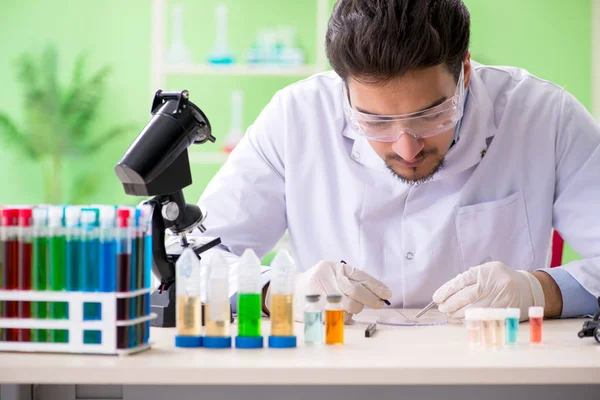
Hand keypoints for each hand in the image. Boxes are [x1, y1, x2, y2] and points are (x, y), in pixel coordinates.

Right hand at [267, 260, 391, 322]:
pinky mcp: (314, 309)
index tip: (386, 294)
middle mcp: (325, 278)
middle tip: (380, 304)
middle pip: (355, 290)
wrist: (290, 291)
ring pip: (348, 305)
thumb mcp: (333, 275)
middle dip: (370, 299)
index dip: (375, 285)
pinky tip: (341, 313)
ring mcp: (319, 294)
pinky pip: (337, 316)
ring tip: (352, 307)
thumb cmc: (317, 284)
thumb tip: (378, 294)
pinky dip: (344, 317)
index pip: (359, 275)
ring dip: (355, 309)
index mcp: (333, 267)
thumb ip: (352, 281)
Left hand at [432, 262, 544, 320]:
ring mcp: (501, 298)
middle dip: (451, 304)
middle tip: (442, 307)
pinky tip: (462, 319)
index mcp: (487, 271)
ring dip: (458, 314)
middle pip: (467, 296)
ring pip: (474, 309)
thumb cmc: (498, 279)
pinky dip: (470, 319)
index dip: (447, 290)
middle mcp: (495, 284)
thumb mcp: (484, 272)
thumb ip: (467, 279)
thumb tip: (445, 292)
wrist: (525, 288)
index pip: (462, 281)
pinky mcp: (505, 311)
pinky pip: (483, 317)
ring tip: (450, 314)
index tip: (437, 298)